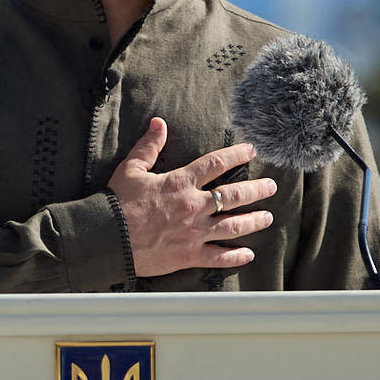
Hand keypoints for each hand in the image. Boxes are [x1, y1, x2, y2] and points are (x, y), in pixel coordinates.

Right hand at [103, 118, 275, 278]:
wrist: (107, 238)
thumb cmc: (117, 202)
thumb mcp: (132, 169)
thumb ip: (149, 146)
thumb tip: (159, 123)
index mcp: (181, 183)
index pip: (216, 164)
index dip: (237, 154)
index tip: (252, 150)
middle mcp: (193, 207)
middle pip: (234, 195)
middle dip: (256, 190)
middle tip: (271, 186)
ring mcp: (194, 233)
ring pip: (233, 226)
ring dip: (254, 221)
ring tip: (268, 217)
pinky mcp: (188, 255)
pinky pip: (218, 257)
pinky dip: (235, 256)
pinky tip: (248, 254)